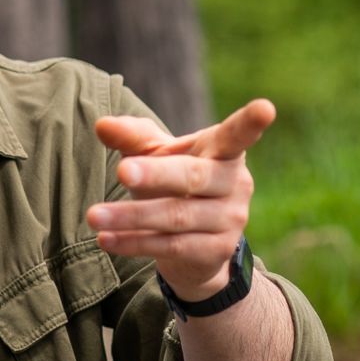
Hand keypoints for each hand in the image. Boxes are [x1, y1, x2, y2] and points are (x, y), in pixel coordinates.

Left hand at [89, 99, 275, 302]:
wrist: (194, 249)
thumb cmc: (172, 186)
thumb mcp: (155, 157)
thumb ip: (133, 138)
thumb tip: (103, 125)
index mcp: (223, 152)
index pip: (237, 135)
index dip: (251, 123)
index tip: (266, 109)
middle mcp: (234, 183)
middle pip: (193, 176)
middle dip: (157, 174)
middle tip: (122, 171)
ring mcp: (230, 220)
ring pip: (176, 217)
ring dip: (131, 216)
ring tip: (93, 215)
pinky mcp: (216, 251)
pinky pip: (171, 246)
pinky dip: (134, 242)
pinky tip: (105, 239)